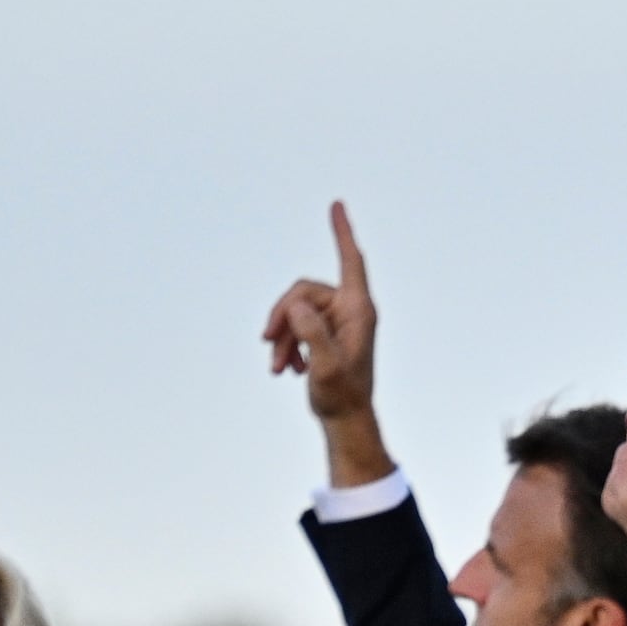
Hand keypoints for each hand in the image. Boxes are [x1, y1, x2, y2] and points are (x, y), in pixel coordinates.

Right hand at [261, 200, 379, 415]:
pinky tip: (288, 370)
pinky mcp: (326, 334)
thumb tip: (296, 306)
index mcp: (358, 309)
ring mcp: (337, 322)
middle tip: (268, 343)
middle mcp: (350, 310)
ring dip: (282, 338)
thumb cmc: (341, 395)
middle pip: (304, 292)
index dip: (342, 232)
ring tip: (278, 368)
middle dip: (282, 316)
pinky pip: (297, 325)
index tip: (337, 204)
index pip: (351, 261)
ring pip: (296, 311)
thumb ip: (314, 334)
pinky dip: (288, 345)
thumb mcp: (326, 366)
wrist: (345, 420)